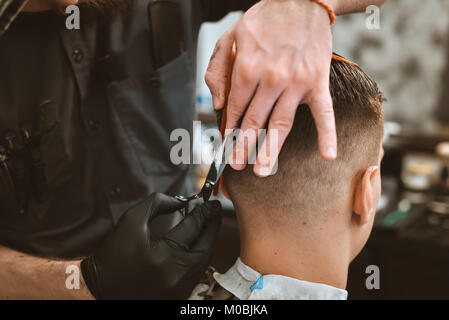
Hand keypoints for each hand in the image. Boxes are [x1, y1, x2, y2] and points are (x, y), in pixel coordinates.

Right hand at [81, 193, 221, 298]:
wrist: (99, 287)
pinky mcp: (178, 296)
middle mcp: (175, 277)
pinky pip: (196, 272)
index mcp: (163, 257)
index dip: (203, 213)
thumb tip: (183, 201)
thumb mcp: (131, 220)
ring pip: (204, 260)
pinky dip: (199, 255)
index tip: (210, 202)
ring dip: (207, 240)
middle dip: (211, 225)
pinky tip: (196, 241)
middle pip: (205, 246)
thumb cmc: (114, 253)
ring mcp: (178, 290)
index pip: (193, 229)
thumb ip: (158, 203)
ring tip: (205, 223)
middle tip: (213, 210)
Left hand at [205, 0, 335, 176]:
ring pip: (281, 124)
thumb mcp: (230, 36)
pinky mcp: (317, 83)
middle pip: (254, 121)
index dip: (228, 129)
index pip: (234, 108)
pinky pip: (324, 114)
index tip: (225, 146)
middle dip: (242, 147)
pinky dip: (327, 135)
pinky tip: (327, 155)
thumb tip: (218, 104)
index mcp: (247, 67)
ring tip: (262, 171)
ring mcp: (296, 83)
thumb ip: (217, 70)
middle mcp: (271, 78)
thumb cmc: (265, 20)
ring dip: (270, 151)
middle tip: (236, 166)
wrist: (302, 0)